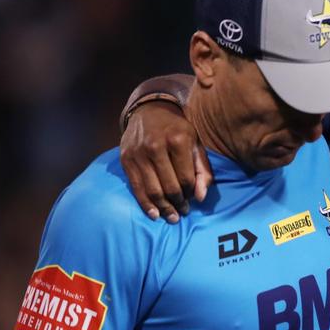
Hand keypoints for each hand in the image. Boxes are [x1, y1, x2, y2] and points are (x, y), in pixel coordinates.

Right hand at [119, 101, 211, 223]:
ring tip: (171, 217)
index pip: (186, 178)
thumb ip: (203, 170)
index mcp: (178, 140)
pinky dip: (145, 203)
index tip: (192, 198)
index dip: (191, 192)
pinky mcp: (126, 159)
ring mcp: (138, 153)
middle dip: (178, 203)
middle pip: (169, 186)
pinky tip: (154, 214)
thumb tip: (200, 197)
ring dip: (163, 207)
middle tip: (182, 213)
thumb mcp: (196, 144)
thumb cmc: (178, 130)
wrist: (149, 111)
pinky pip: (136, 187)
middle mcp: (156, 146)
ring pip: (152, 189)